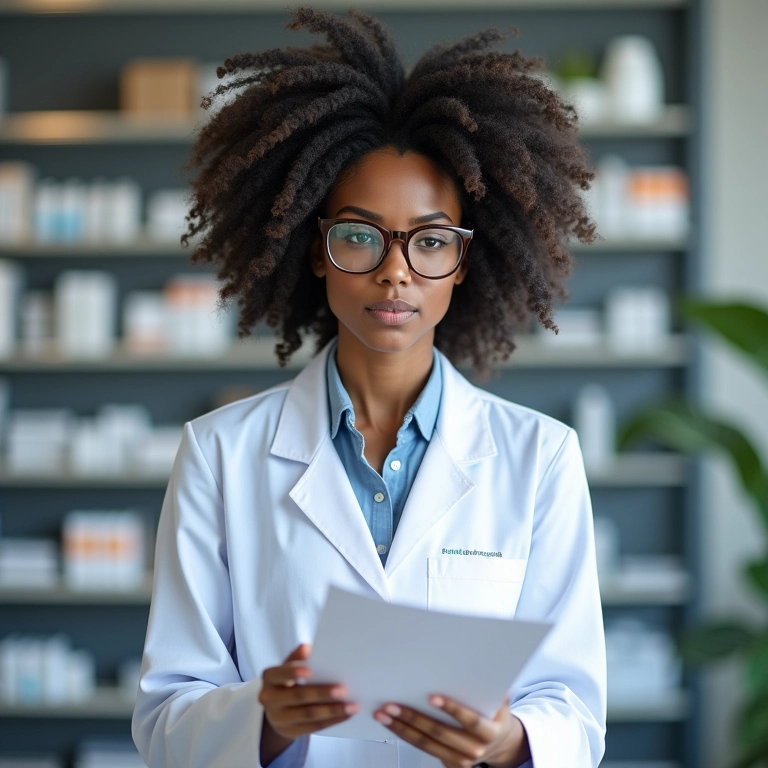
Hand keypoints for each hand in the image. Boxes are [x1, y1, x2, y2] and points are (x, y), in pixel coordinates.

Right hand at [258, 643, 357, 764]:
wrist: (277, 707)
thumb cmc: (287, 680)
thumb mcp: (288, 666)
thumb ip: (297, 657)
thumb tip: (307, 648)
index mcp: (269, 678)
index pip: (280, 674)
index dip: (294, 672)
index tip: (311, 670)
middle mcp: (269, 699)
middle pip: (298, 696)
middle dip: (322, 693)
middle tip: (343, 690)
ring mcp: (278, 718)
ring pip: (308, 715)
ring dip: (332, 711)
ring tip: (351, 706)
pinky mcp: (290, 731)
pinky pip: (314, 727)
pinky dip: (332, 720)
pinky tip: (346, 715)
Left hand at [374, 694, 529, 767]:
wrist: (499, 743)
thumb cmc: (494, 715)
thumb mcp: (500, 699)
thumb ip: (491, 684)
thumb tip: (481, 662)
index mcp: (489, 731)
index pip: (470, 721)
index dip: (452, 709)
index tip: (433, 697)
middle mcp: (474, 749)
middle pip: (439, 733)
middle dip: (413, 718)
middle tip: (392, 705)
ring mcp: (460, 760)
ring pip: (426, 744)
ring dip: (402, 729)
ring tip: (384, 715)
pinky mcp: (449, 764)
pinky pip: (423, 749)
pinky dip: (405, 736)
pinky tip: (393, 724)